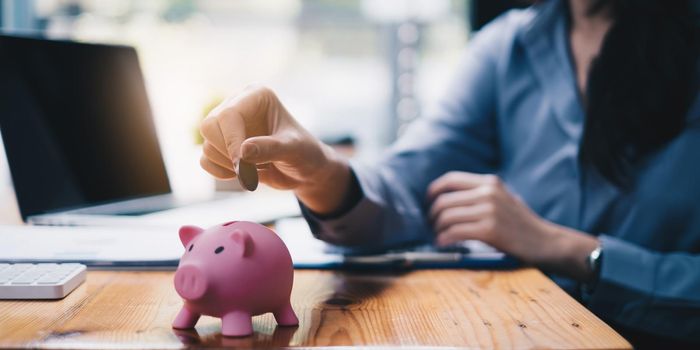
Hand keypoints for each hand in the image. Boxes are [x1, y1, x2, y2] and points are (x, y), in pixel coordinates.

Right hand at [199, 85, 350, 212]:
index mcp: (256, 95)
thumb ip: (271, 148)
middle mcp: (237, 105)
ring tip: (256, 169)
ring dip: (228, 165)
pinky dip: (220, 172)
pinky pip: (205, 160)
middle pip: (209, 126)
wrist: (305, 170)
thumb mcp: (294, 149)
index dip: (231, 141)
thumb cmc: (305, 153)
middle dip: (227, 153)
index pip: (228, 114)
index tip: (243, 165)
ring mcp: (227, 126)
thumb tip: (242, 152)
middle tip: (251, 169)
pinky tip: (243, 174)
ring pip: (207, 146)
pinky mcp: (222, 146)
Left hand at [428, 171, 597, 279]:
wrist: (545, 241)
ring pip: (446, 216)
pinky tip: (442, 243)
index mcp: (490, 182)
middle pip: (444, 200)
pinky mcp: (490, 229)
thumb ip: (480, 194)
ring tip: (438, 236)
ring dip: (437, 229)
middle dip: (432, 215)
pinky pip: (455, 232)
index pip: (450, 179)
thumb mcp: (503, 198)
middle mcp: (488, 192)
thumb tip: (448, 197)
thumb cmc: (520, 224)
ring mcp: (489, 210)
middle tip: (432, 226)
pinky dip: (444, 238)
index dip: (433, 191)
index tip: (427, 203)